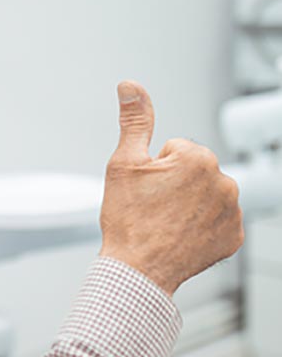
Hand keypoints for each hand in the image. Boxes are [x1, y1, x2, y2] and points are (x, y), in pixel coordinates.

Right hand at [99, 81, 243, 294]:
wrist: (137, 270)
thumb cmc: (128, 220)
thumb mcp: (123, 164)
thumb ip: (134, 120)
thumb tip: (131, 86)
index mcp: (197, 158)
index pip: (174, 150)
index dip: (154, 169)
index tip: (146, 190)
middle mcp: (223, 181)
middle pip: (193, 171)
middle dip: (175, 183)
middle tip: (153, 206)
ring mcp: (232, 211)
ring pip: (206, 194)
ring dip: (189, 203)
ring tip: (165, 222)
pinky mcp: (233, 235)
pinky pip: (217, 220)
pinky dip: (201, 225)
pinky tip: (180, 235)